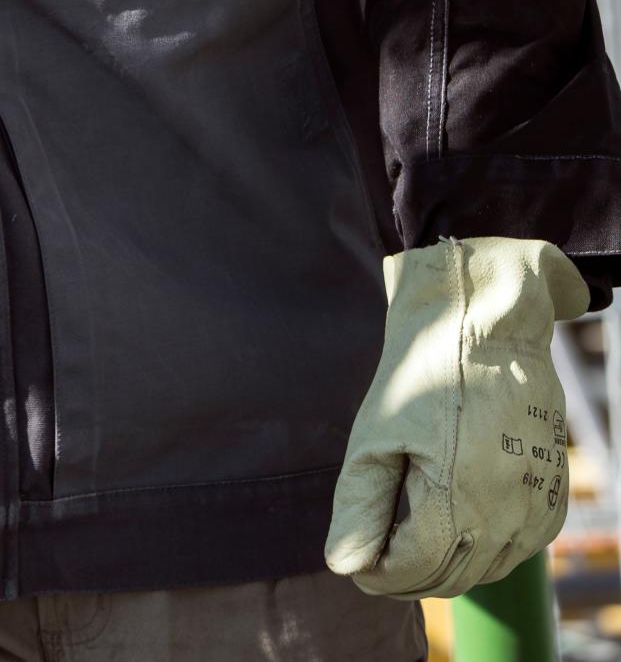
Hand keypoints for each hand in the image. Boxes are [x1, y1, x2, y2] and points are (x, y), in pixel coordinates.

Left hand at [326, 235, 588, 597]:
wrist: (487, 321)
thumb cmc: (425, 371)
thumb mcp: (377, 433)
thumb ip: (360, 506)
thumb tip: (344, 565)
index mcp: (458, 505)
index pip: (413, 572)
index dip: (377, 574)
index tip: (356, 561)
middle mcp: (506, 519)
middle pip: (449, 577)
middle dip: (407, 572)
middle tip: (376, 549)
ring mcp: (536, 510)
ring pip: (485, 568)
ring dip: (445, 561)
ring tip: (411, 530)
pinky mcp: (554, 496)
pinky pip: (517, 547)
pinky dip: (484, 546)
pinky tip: (457, 519)